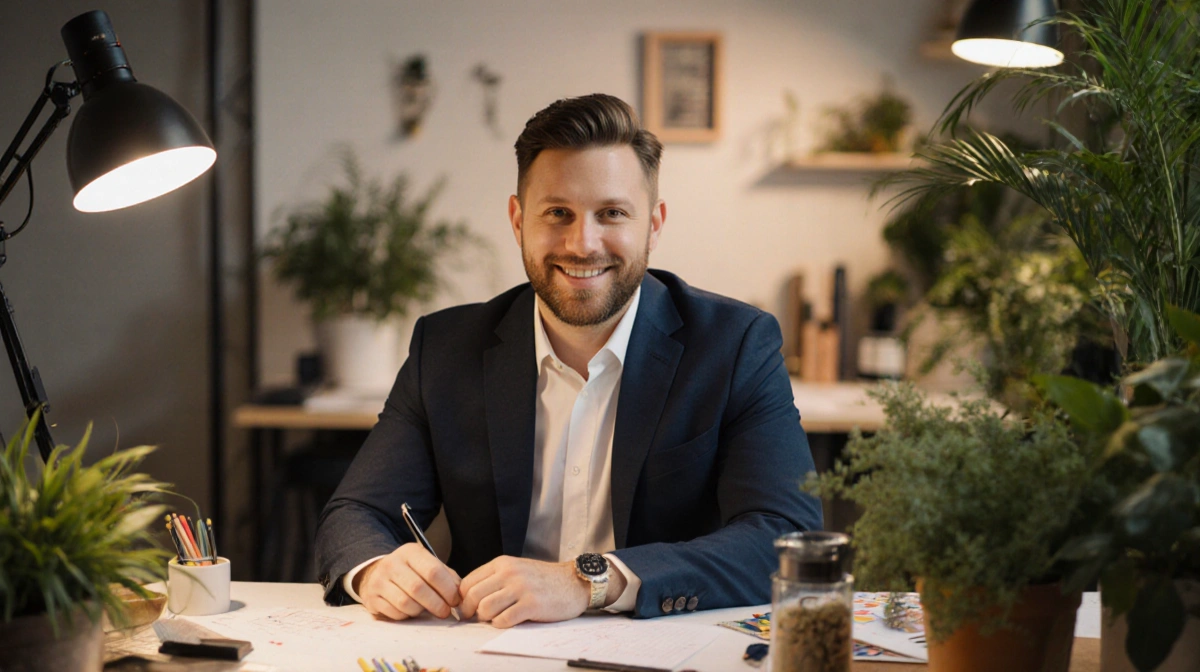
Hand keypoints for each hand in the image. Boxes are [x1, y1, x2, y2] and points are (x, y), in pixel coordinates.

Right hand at [353, 543, 461, 620]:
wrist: (376, 574)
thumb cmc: (410, 571)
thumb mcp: (427, 564)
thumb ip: (446, 576)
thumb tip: (460, 593)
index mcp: (410, 552)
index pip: (433, 571)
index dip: (448, 589)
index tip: (455, 600)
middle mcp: (392, 563)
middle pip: (419, 588)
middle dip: (437, 604)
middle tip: (445, 611)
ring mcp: (379, 581)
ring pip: (406, 603)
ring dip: (422, 611)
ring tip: (427, 610)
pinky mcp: (372, 599)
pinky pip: (395, 613)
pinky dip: (407, 616)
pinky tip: (412, 611)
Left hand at [459, 556, 592, 627]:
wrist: (574, 582)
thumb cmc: (543, 579)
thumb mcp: (516, 569)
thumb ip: (494, 579)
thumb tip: (468, 599)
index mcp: (502, 563)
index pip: (467, 582)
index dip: (463, 599)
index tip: (467, 608)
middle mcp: (509, 573)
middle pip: (472, 597)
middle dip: (471, 612)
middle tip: (477, 618)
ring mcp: (521, 588)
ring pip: (485, 609)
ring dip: (487, 619)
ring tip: (496, 618)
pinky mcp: (532, 605)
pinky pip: (503, 620)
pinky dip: (502, 624)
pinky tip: (510, 620)